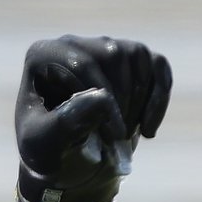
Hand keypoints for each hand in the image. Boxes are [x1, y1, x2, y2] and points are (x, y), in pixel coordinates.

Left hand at [14, 35, 170, 201]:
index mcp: (42, 55)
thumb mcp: (42, 145)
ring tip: (126, 134)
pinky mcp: (130, 59)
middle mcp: (72, 43)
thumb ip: (64, 123)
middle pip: (112, 56)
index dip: (104, 100)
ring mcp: (103, 47)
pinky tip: (148, 129)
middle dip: (122, 100)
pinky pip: (157, 64)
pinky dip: (160, 96)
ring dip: (140, 99)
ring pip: (137, 55)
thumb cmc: (44, 148)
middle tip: (119, 138)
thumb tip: (102, 98)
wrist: (60, 158)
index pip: (81, 64)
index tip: (116, 135)